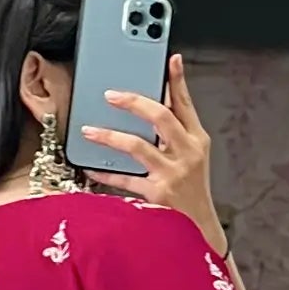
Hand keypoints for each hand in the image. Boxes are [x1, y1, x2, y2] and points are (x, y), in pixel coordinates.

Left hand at [80, 55, 226, 253]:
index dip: (178, 80)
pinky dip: (105, 173)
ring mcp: (172, 175)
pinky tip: (91, 166)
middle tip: (111, 94)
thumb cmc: (192, 190)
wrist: (199, 231)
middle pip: (161, 117)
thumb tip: (158, 100)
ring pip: (138, 146)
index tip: (170, 59)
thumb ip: (177, 130)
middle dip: (135, 102)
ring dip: (110, 136)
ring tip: (89, 131)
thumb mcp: (193, 157)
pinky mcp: (156, 195)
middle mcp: (187, 154)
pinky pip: (125, 180)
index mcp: (197, 140)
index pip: (186, 104)